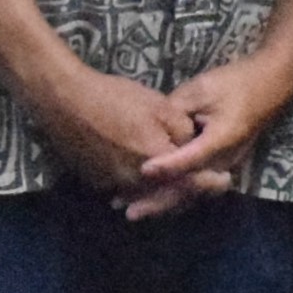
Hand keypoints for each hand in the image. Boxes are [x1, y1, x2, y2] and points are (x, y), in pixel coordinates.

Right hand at [28, 56, 210, 207]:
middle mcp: (134, 183)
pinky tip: (147, 175)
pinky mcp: (96, 181)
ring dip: (164, 192)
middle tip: (207, 184)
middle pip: (168, 195)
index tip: (226, 181)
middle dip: (189, 191)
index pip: (190, 183)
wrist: (66, 100)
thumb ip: (184, 132)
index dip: (210, 183)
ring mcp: (112, 184)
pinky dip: (139, 186)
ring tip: (180, 182)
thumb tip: (191, 147)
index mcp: (154, 164)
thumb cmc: (115, 98)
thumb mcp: (161, 106)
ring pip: (146, 195)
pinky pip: (125, 189)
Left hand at [125, 47, 292, 218]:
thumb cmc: (238, 83)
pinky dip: (176, 194)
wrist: (272, 85)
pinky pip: (198, 187)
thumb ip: (175, 109)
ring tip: (135, 209)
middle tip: (129, 211)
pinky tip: (155, 198)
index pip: (190, 159)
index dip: (166, 166)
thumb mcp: (202, 89)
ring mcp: (227, 165)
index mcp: (222, 139)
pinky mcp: (224, 165)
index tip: (142, 171)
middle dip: (159, 201)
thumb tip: (150, 126)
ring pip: (193, 192)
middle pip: (190, 188)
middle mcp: (226, 159)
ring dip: (165, 202)